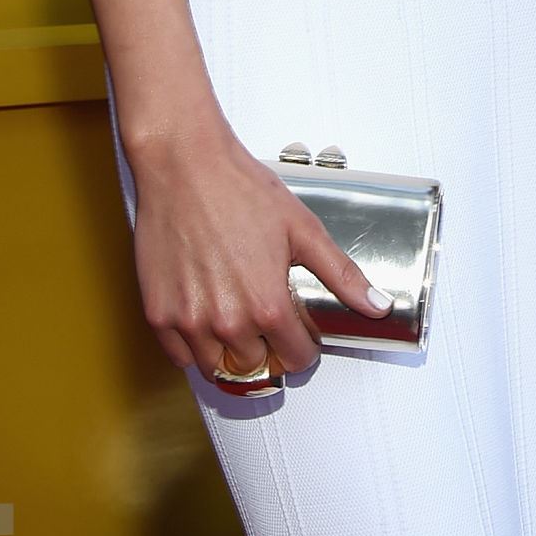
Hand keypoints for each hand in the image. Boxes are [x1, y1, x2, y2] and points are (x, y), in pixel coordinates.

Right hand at [129, 126, 393, 388]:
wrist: (184, 165)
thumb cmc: (240, 189)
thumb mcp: (302, 228)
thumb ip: (341, 274)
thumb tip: (377, 306)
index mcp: (267, 305)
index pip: (295, 360)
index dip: (305, 347)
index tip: (301, 331)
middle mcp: (226, 322)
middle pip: (257, 370)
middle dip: (270, 351)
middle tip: (271, 323)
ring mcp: (188, 322)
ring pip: (217, 370)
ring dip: (233, 355)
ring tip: (242, 322)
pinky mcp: (158, 314)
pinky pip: (181, 356)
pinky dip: (196, 347)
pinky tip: (209, 317)